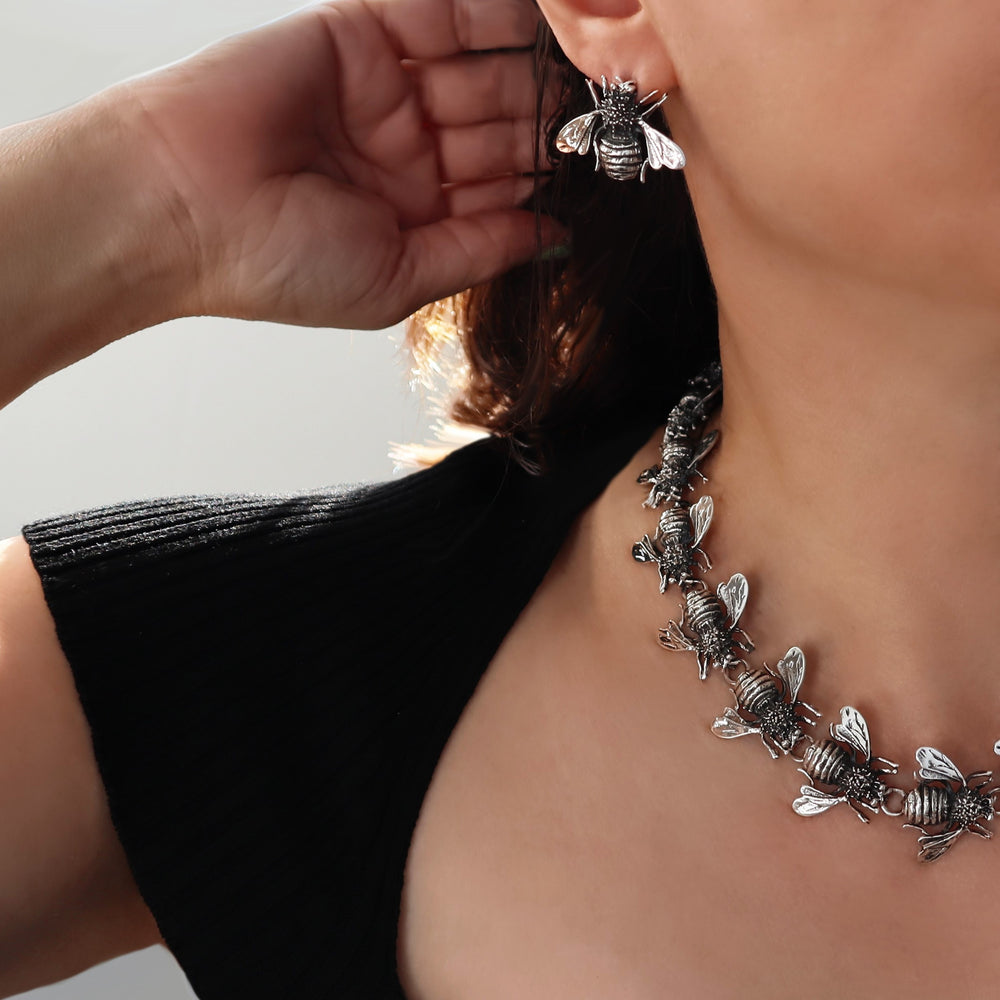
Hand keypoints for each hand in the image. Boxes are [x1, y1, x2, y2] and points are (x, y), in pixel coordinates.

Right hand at [126, 0, 560, 329]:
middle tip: (605, 107)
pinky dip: (484, 16)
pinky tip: (532, 23)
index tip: (601, 163)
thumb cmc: (279, 263)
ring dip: (529, 66)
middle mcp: (403, 151)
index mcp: (414, 213)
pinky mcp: (357, 33)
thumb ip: (481, 251)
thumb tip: (553, 240)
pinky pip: (435, 14)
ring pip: (476, 67)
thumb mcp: (403, 278)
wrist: (184, 206)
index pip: (498, 185)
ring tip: (584, 62)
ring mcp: (382, 91)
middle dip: (547, 118)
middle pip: (496, 123)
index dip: (547, 174)